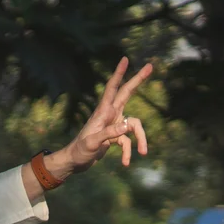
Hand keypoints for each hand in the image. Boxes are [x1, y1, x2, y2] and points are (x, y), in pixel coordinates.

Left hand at [56, 57, 153, 174]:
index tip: (124, 59)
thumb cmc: (79, 151)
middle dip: (138, 80)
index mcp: (103, 112)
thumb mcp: (93, 143)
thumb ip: (110, 133)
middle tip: (150, 66)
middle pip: (127, 94)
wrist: (74, 163)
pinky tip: (125, 164)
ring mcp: (113, 125)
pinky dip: (127, 153)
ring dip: (140, 140)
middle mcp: (110, 115)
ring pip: (134, 125)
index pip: (112, 89)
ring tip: (143, 153)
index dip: (119, 74)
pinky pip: (127, 142)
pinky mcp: (114, 136)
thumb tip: (128, 125)